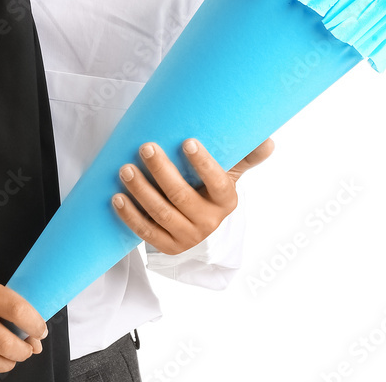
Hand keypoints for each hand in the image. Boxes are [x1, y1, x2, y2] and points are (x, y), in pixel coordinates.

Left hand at [112, 137, 273, 254]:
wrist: (202, 227)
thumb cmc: (211, 189)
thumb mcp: (231, 173)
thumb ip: (247, 155)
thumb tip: (267, 138)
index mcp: (226, 200)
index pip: (217, 180)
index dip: (203, 163)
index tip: (187, 141)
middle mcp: (209, 221)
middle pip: (181, 196)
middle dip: (161, 170)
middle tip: (145, 147)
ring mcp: (188, 237)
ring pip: (161, 214)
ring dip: (141, 191)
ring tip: (126, 169)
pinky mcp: (168, 247)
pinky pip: (146, 231)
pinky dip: (130, 215)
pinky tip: (118, 198)